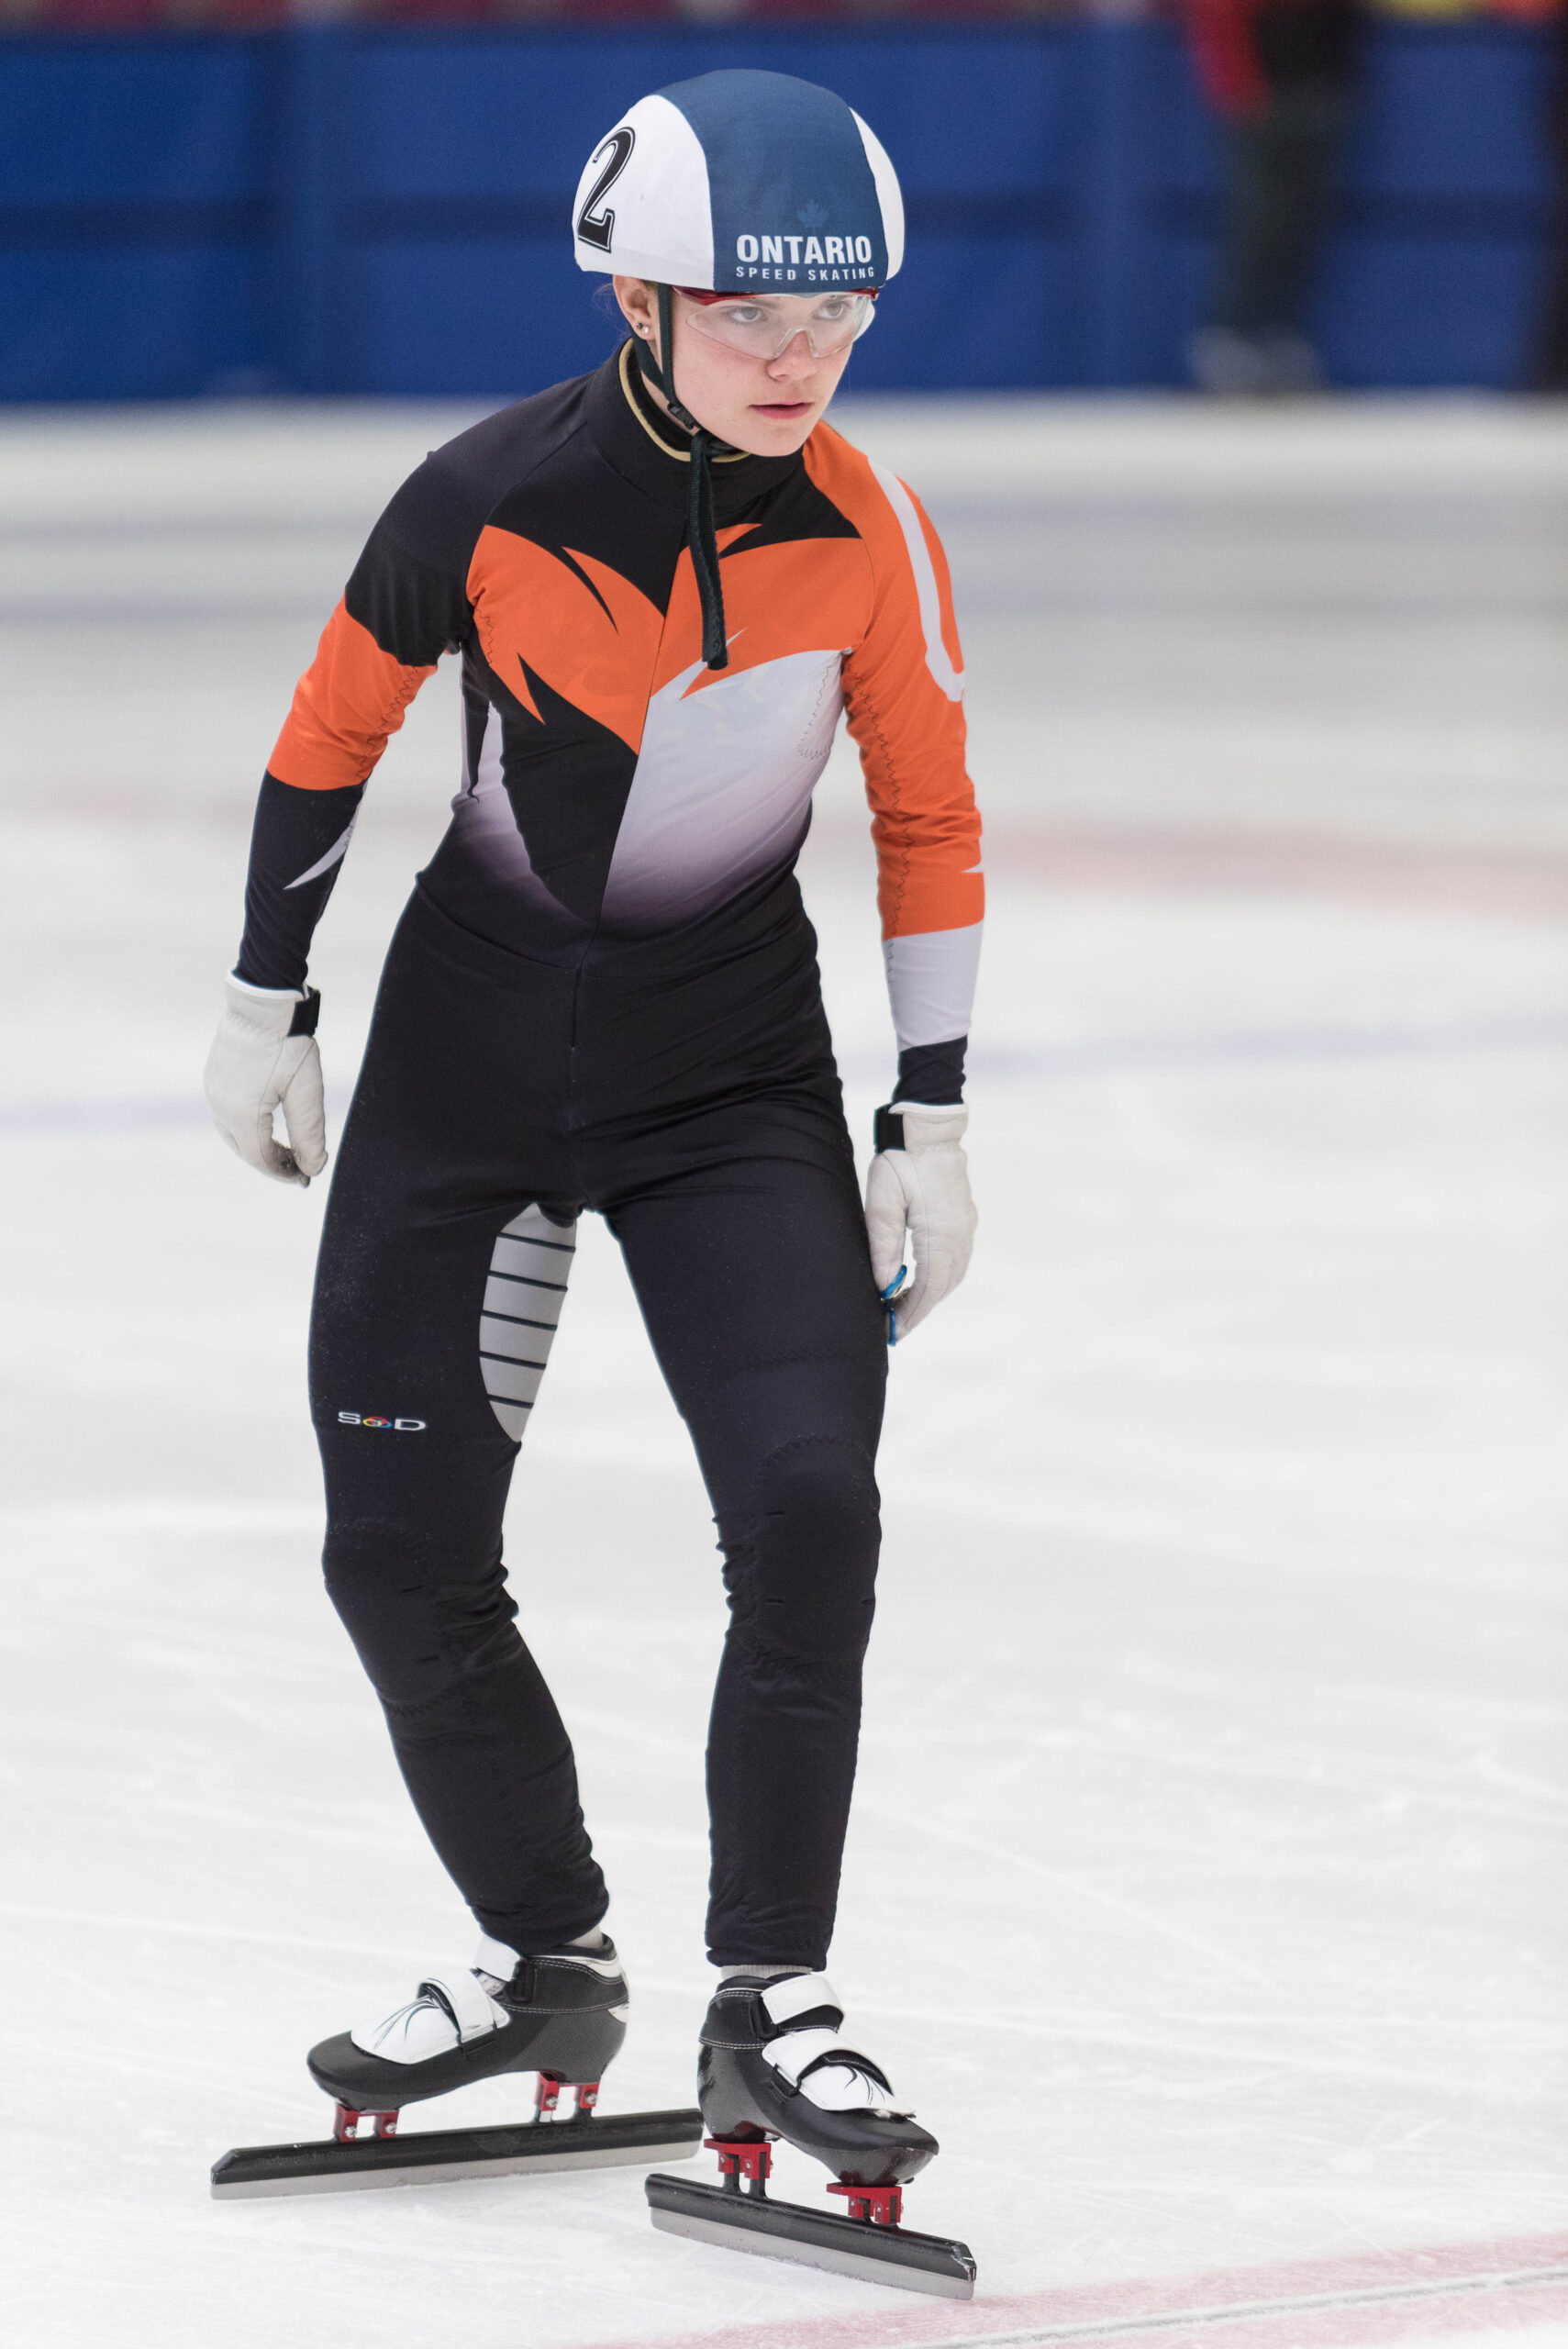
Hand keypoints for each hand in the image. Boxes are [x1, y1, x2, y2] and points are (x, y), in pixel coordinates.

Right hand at [203, 974, 326, 1185]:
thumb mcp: (307, 1091)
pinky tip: (266, 1125)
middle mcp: (219, 1106)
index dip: (284, 1173)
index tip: (306, 1178)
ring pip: (233, 1134)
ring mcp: (212, 1090)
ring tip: (284, 1150)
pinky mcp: (213, 1077)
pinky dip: (246, 1127)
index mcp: (241, 1114)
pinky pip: (227, 1114)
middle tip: (298, 1168)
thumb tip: (313, 1168)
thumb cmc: (288, 1044)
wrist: (263, 1002)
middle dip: (271, 1163)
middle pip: (244, 1150)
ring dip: (257, 1146)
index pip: (261, 1159)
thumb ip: (309, 1134)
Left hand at [864, 1103, 976, 1344]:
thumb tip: (882, 1285)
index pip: (929, 1288)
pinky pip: (957, 1258)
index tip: (893, 1331)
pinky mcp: (965, 1217)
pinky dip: (940, 1276)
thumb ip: (883, 1244)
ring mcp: (966, 1225)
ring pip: (952, 1274)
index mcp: (940, 1233)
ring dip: (931, 1294)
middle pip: (943, 1286)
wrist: (930, 1126)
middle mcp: (960, 1234)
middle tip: (894, 1325)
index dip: (912, 1313)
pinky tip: (921, 1279)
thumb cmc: (900, 1159)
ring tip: (903, 1306)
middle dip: (919, 1308)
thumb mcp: (882, 1200)